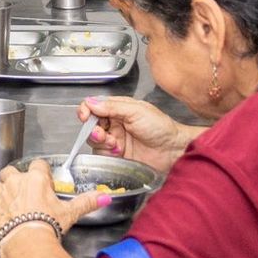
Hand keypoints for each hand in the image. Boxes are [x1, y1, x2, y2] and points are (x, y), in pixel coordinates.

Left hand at [0, 158, 107, 235]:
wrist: (26, 243)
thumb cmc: (47, 225)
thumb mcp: (70, 213)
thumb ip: (86, 202)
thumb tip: (104, 197)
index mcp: (35, 178)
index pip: (38, 165)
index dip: (41, 173)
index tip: (45, 182)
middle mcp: (15, 182)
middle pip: (12, 171)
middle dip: (17, 178)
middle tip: (26, 191)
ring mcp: (1, 194)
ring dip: (5, 192)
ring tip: (15, 205)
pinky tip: (5, 216)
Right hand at [80, 95, 195, 173]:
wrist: (172, 151)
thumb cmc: (161, 128)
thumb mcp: (136, 111)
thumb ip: (112, 106)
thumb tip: (90, 102)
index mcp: (119, 108)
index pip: (94, 106)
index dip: (86, 110)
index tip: (85, 116)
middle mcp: (115, 123)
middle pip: (91, 124)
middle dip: (93, 129)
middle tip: (102, 133)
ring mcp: (115, 139)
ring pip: (94, 139)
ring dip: (100, 141)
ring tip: (114, 144)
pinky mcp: (116, 155)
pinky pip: (100, 153)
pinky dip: (106, 152)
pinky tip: (118, 151)